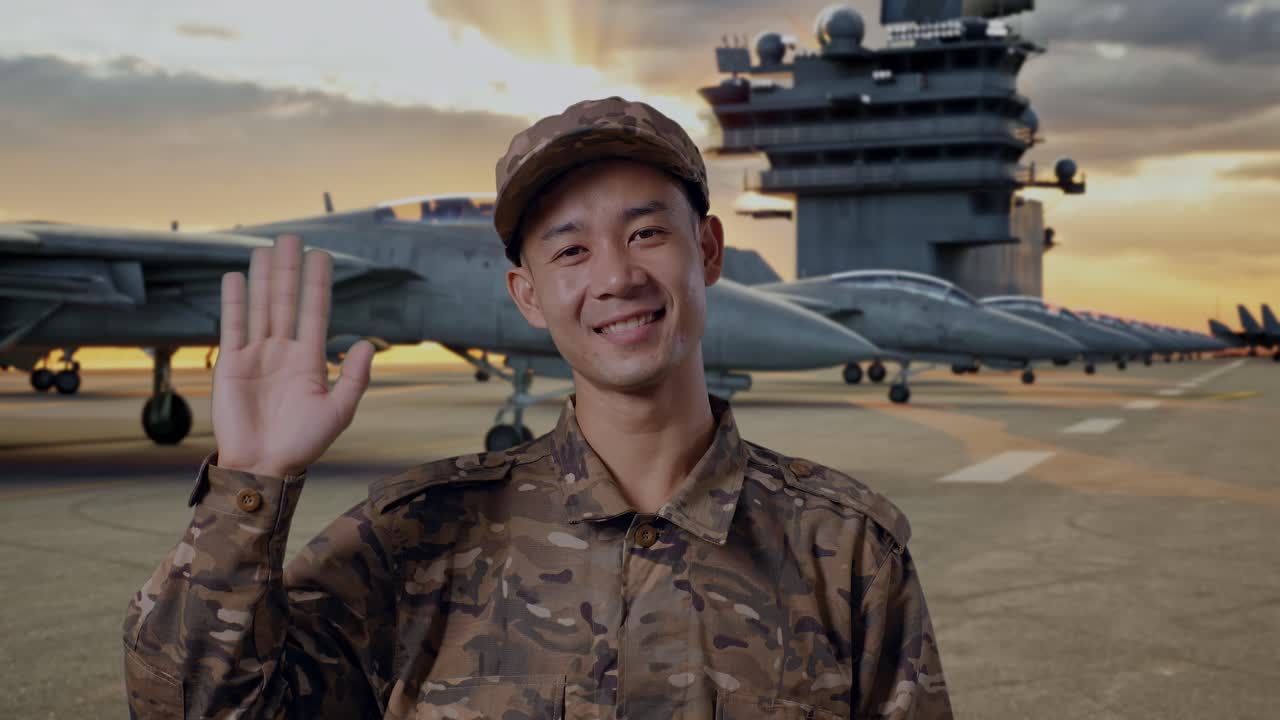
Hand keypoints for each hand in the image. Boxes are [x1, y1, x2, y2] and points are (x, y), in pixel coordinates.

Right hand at [211, 235, 373, 476]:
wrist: (264, 465)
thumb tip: (364, 343)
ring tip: (266, 248)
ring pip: (261, 307)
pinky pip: (233, 326)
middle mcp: (283, 351)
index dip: (317, 284)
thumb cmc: (303, 443)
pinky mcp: (231, 364)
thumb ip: (353, 377)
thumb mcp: (338, 411)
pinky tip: (236, 278)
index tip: (321, 256)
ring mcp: (256, 355)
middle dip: (290, 270)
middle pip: (287, 302)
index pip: (315, 312)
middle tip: (292, 237)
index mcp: (309, 360)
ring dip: (264, 278)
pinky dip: (234, 302)